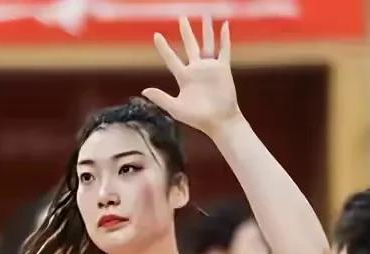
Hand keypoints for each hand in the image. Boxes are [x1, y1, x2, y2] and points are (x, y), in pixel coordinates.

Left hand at [143, 16, 242, 136]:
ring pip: (207, 44)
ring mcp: (210, 68)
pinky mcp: (222, 69)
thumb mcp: (176, 108)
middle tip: (182, 17)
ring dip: (206, 30)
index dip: (163, 47)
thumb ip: (161, 98)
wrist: (219, 122)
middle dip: (186, 32)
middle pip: (190, 45)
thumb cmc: (198, 118)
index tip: (156, 35)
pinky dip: (225, 38)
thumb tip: (144, 90)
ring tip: (205, 16)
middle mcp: (196, 70)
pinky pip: (224, 50)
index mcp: (184, 77)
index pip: (171, 58)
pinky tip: (225, 26)